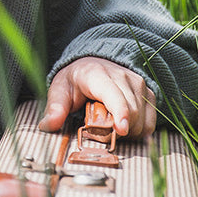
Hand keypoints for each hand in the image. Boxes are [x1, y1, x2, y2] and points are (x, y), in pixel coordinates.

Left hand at [39, 57, 155, 137]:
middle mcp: (121, 76)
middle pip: (130, 111)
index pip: (114, 94)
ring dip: (129, 132)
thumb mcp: (59, 90)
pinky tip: (124, 127)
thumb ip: (55, 108)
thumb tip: (46, 126)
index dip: (120, 112)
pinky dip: (139, 130)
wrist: (92, 64)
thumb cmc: (75, 80)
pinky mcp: (148, 92)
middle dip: (118, 130)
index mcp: (97, 74)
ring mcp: (138, 83)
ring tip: (110, 127)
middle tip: (101, 132)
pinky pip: (150, 120)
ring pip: (142, 118)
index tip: (121, 129)